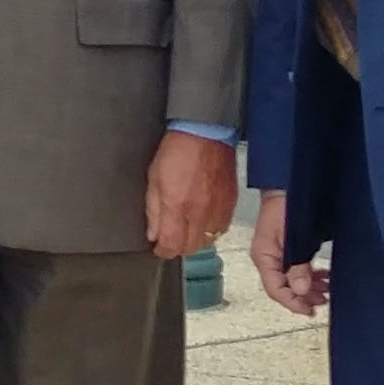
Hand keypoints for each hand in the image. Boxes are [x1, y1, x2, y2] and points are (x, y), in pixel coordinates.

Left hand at [145, 131, 238, 260]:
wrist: (205, 133)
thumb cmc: (177, 150)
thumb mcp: (154, 178)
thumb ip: (153, 210)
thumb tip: (153, 234)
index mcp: (177, 205)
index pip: (171, 245)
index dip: (163, 251)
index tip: (158, 247)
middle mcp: (200, 211)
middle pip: (190, 248)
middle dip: (177, 247)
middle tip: (170, 238)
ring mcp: (217, 209)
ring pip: (207, 241)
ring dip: (195, 240)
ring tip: (186, 229)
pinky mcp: (230, 203)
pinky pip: (221, 229)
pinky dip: (210, 230)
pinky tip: (202, 220)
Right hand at [249, 190, 324, 317]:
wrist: (287, 185)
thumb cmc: (286, 205)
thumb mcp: (292, 236)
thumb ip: (296, 264)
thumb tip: (300, 291)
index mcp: (264, 257)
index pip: (275, 289)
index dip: (292, 303)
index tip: (309, 310)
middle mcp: (268, 259)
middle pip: (284, 288)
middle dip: (304, 297)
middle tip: (323, 301)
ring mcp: (278, 255)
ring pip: (292, 281)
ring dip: (309, 288)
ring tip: (327, 289)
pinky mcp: (288, 250)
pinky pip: (297, 270)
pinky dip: (311, 277)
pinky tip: (323, 276)